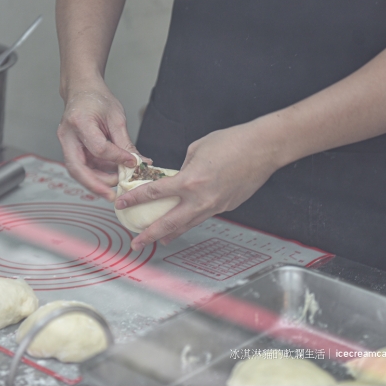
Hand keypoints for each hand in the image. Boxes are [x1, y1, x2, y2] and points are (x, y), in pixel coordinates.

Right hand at [58, 86, 139, 200]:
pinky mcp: (69, 150)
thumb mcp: (116, 118)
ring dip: (95, 182)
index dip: (116, 158)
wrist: (82, 91)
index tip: (134, 163)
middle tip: (112, 195)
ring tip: (115, 187)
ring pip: (77, 171)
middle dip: (95, 185)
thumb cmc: (98, 100)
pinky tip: (110, 176)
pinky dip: (95, 174)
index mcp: (79, 122)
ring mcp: (65, 144)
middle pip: (77, 168)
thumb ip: (124, 143)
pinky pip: (81, 167)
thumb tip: (137, 163)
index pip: (98, 148)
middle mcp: (67, 136)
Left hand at [115, 121, 281, 249]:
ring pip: (187, 225)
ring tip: (158, 240)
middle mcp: (201, 198)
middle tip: (136, 243)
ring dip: (170, 234)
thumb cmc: (233, 142)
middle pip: (168, 223)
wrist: (265, 148)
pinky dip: (191, 221)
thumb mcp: (197, 149)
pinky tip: (185, 223)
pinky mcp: (227, 207)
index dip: (135, 199)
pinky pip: (204, 216)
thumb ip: (183, 168)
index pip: (155, 193)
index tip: (121, 204)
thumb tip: (176, 178)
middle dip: (149, 235)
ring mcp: (215, 205)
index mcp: (189, 181)